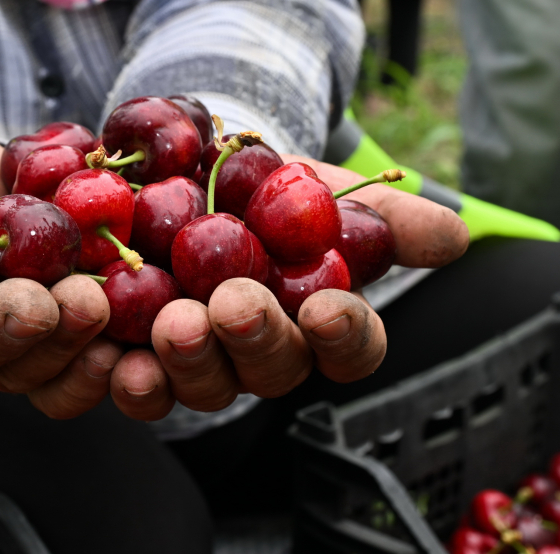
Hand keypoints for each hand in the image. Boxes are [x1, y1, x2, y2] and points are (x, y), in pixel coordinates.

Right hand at [0, 123, 122, 418]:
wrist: (7, 196)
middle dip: (3, 329)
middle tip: (40, 300)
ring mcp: (0, 355)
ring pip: (21, 374)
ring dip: (58, 348)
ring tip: (94, 305)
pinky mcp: (51, 358)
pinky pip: (64, 387)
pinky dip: (92, 376)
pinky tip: (121, 349)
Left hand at [108, 155, 469, 419]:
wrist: (182, 173)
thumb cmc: (264, 189)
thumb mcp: (319, 188)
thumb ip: (380, 217)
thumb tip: (452, 238)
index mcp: (315, 324)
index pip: (348, 347)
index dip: (343, 335)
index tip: (327, 306)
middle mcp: (259, 354)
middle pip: (269, 370)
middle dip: (254, 341)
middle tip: (233, 305)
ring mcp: (197, 362)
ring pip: (201, 386)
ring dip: (188, 362)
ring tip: (171, 323)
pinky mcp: (137, 358)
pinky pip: (132, 385)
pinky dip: (119, 375)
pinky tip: (106, 353)